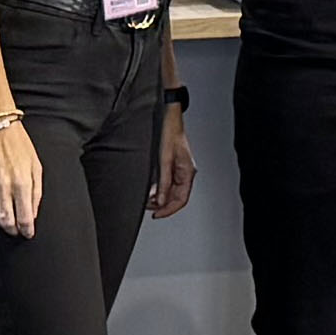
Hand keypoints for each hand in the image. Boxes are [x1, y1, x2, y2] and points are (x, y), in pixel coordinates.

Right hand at [0, 119, 48, 234]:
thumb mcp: (36, 167)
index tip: (28, 233)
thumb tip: (33, 213)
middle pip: (7, 221)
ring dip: (0, 224)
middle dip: (13, 230)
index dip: (27, 230)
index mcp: (22, 183)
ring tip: (6, 222)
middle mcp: (4, 186)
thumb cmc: (19, 145)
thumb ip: (36, 193)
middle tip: (17, 231)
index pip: (24, 217)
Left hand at [146, 101, 198, 219]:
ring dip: (161, 198)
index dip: (168, 210)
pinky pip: (169, 184)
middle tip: (149, 208)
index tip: (156, 215)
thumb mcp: (164, 161)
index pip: (181, 200)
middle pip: (177, 197)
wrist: (170, 120)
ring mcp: (181, 171)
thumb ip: (163, 182)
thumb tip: (160, 201)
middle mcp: (186, 173)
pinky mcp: (175, 167)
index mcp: (188, 173)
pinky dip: (160, 189)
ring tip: (148, 200)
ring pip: (172, 191)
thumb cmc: (169, 135)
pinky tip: (152, 190)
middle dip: (163, 205)